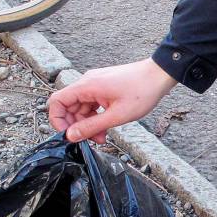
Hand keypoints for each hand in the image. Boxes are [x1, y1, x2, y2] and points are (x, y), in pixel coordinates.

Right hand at [48, 58, 177, 142]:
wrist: (159, 75)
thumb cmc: (142, 92)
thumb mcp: (116, 115)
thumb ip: (92, 126)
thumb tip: (71, 136)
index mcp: (86, 86)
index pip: (57, 101)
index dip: (57, 120)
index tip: (69, 135)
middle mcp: (87, 82)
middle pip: (69, 107)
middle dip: (77, 126)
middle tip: (92, 140)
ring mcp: (95, 84)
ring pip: (81, 108)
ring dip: (88, 124)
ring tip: (103, 137)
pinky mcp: (103, 87)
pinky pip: (91, 104)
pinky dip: (96, 117)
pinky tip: (106, 128)